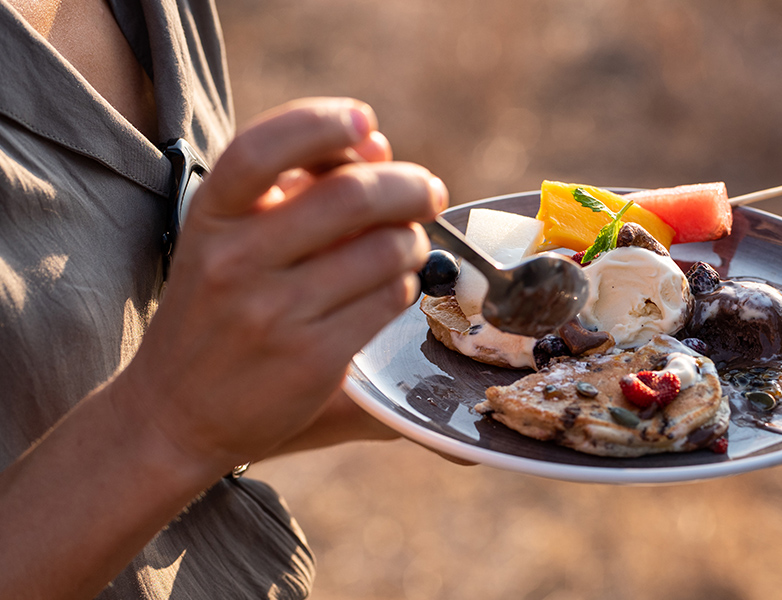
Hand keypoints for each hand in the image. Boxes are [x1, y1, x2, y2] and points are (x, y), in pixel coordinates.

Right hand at [113, 98, 447, 475]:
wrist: (174, 414)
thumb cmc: (213, 313)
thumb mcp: (227, 241)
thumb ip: (292, 189)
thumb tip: (376, 145)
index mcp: (211, 218)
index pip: (263, 148)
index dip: (323, 122)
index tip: (366, 122)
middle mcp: (236, 261)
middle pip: (351, 196)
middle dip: (410, 186)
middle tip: (429, 192)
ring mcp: (273, 313)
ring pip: (384, 250)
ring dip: (412, 241)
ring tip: (406, 247)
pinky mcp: (312, 359)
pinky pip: (388, 300)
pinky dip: (404, 286)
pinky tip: (390, 288)